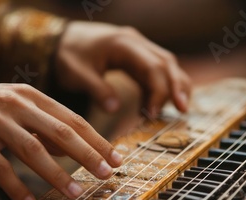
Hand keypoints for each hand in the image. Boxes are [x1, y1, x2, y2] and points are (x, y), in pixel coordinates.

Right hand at [0, 83, 122, 199]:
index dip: (96, 140)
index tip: (116, 158)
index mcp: (31, 96)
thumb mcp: (18, 110)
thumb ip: (45, 127)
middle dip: (87, 154)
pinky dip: (14, 186)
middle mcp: (14, 103)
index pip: (71, 119)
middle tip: (107, 174)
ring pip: (30, 149)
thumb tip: (77, 150)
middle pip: (58, 131)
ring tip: (74, 193)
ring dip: (55, 174)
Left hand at [55, 21, 191, 116]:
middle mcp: (136, 43)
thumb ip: (96, 90)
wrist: (62, 40)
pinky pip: (155, 71)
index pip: (152, 67)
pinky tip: (155, 106)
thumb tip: (114, 109)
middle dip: (177, 87)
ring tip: (180, 109)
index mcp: (123, 44)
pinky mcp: (136, 57)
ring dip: (175, 86)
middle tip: (182, 110)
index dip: (158, 91)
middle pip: (166, 63)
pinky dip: (160, 87)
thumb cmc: (69, 55)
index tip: (152, 114)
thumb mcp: (76, 74)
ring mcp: (138, 48)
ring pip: (166, 65)